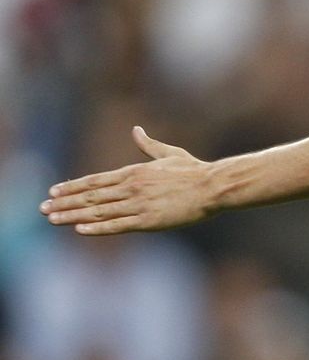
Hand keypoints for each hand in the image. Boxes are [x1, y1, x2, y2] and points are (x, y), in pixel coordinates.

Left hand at [39, 127, 212, 234]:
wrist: (213, 186)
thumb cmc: (195, 170)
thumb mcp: (169, 153)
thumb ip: (148, 145)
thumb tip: (136, 130)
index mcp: (134, 172)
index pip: (95, 181)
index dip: (72, 187)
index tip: (54, 191)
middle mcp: (131, 188)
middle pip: (90, 196)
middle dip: (64, 202)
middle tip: (43, 208)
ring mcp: (138, 205)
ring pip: (98, 211)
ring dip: (72, 215)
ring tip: (53, 219)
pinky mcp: (148, 221)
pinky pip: (117, 225)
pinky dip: (97, 228)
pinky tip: (79, 229)